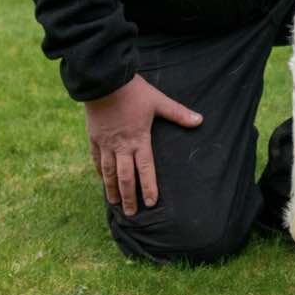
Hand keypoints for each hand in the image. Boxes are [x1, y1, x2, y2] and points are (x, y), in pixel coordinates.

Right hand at [84, 74, 202, 214]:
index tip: (152, 204)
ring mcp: (105, 143)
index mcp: (139, 139)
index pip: (145, 169)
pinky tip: (101, 178)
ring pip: (108, 172)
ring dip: (112, 189)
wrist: (105, 81)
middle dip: (129, 196)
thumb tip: (200, 120)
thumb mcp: (159, 101)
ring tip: (115, 203)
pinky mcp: (94, 137)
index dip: (149, 187)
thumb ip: (178, 113)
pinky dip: (99, 171)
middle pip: (125, 177)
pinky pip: (96, 159)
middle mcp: (121, 146)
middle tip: (131, 213)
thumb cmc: (134, 91)